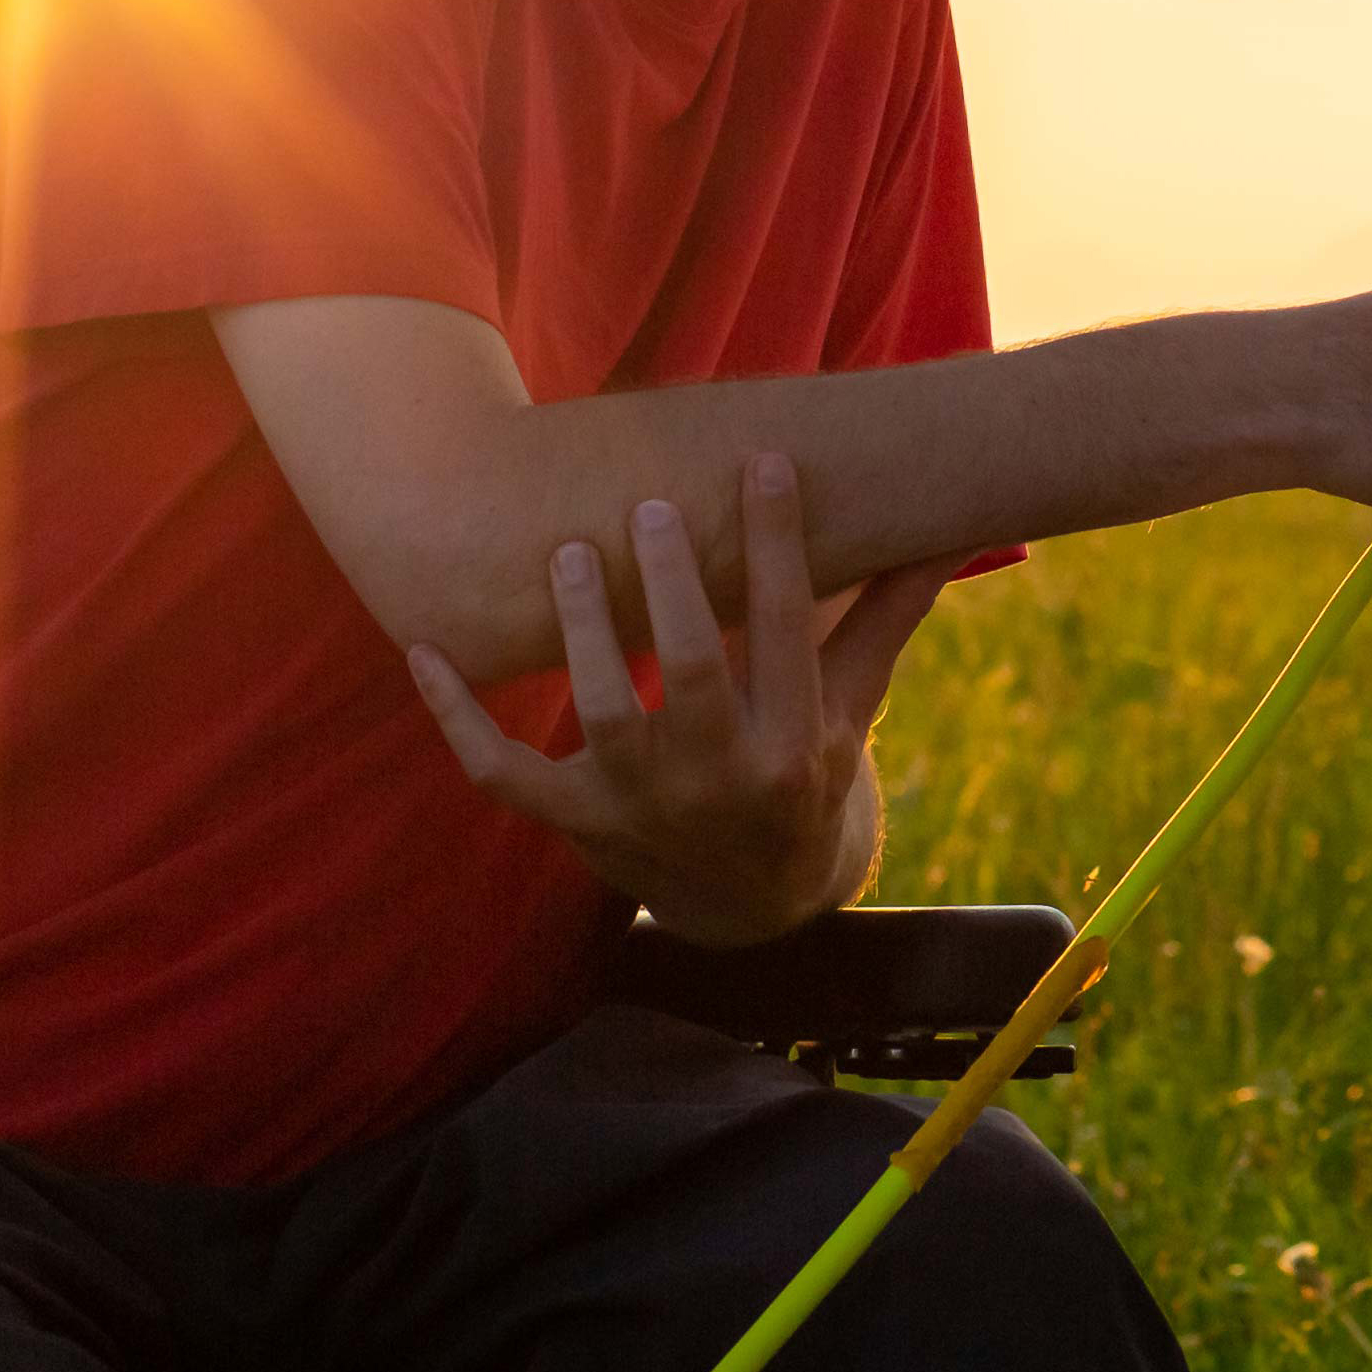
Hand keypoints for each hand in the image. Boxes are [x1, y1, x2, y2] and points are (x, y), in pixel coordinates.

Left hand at [407, 452, 953, 945]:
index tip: (766, 462)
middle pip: (692, 679)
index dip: (779, 545)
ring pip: (605, 716)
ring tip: (568, 553)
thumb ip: (885, 617)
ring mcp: (638, 807)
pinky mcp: (575, 821)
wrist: (752, 909)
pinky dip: (457, 719)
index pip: (786, 630)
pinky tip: (421, 649)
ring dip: (582, 635)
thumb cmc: (804, 778)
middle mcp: (718, 782)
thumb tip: (950, 531)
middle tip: (652, 508)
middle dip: (673, 593)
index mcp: (792, 747)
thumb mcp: (852, 708)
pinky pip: (503, 773)